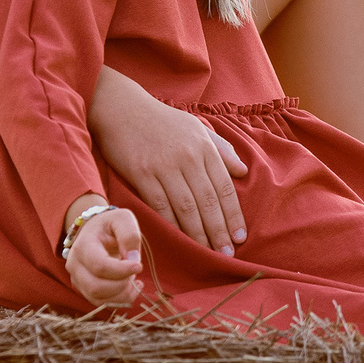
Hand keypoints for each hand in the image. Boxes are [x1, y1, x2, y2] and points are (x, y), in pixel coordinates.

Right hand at [64, 203, 144, 307]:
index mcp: (83, 246)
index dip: (121, 270)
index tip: (139, 266)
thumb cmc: (109, 225)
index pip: (99, 266)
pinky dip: (119, 300)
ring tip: (134, 279)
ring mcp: (77, 279)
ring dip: (121, 294)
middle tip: (135, 271)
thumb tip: (133, 259)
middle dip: (121, 284)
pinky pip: (100, 303)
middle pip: (96, 287)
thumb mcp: (122, 219)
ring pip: (98, 298)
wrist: (95, 231)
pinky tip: (130, 286)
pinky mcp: (84, 289)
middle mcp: (75, 265)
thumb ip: (129, 235)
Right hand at [89, 68, 247, 253]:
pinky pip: (159, 205)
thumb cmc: (161, 120)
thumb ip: (220, 149)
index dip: (234, 214)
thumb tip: (242, 171)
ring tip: (207, 253)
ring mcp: (164, 166)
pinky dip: (171, 225)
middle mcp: (188, 157)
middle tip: (227, 254)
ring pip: (186, 207)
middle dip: (219, 231)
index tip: (240, 236)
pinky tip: (178, 241)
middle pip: (208, 201)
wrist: (121, 107)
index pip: (224, 187)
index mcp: (204, 147)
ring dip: (198, 234)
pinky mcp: (141, 173)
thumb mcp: (196, 127)